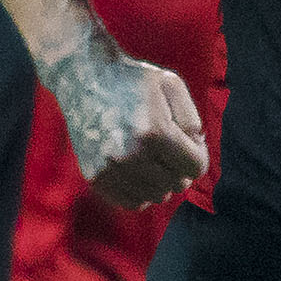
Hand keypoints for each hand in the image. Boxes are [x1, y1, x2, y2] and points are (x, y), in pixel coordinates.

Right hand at [42, 35, 207, 208]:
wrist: (83, 77)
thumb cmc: (132, 80)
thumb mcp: (172, 85)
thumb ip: (192, 120)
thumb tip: (195, 151)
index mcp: (154, 132)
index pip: (195, 167)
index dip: (198, 154)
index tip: (188, 142)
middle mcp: (130, 154)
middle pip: (177, 184)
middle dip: (180, 167)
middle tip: (169, 147)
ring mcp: (110, 168)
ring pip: (156, 196)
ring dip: (161, 181)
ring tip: (153, 158)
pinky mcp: (94, 176)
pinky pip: (131, 202)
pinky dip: (141, 192)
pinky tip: (139, 172)